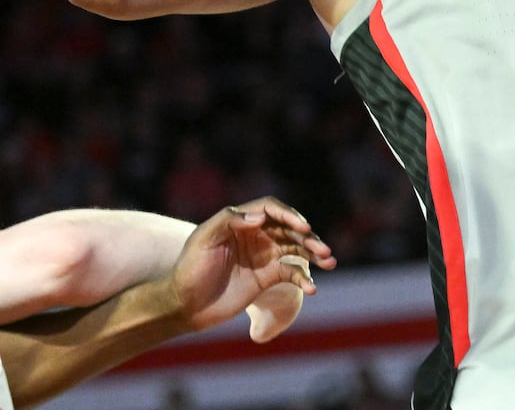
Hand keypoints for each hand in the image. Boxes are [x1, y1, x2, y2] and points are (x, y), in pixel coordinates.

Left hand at [168, 197, 335, 334]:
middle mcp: (255, 234)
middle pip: (289, 228)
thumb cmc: (189, 269)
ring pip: (295, 248)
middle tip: (322, 249)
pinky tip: (312, 288)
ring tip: (329, 261)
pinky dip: (303, 278)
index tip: (301, 227)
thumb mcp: (203, 240)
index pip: (271, 209)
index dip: (288, 215)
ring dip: (313, 253)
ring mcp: (263, 255)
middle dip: (308, 237)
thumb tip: (260, 217)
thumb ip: (228, 220)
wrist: (185, 305)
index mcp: (240, 220)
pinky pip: (291, 273)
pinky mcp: (267, 277)